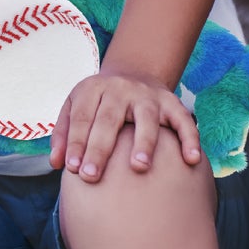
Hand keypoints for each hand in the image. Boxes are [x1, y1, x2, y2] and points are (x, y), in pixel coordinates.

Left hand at [49, 68, 201, 181]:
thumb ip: (64, 134)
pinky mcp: (171, 102)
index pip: (82, 117)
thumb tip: (57, 164)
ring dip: (144, 141)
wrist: (133, 72)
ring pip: (147, 117)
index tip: (73, 170)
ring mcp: (148, 95)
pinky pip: (183, 120)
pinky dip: (189, 138)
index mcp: (94, 89)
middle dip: (100, 148)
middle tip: (92, 176)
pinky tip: (191, 160)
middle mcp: (121, 89)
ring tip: (139, 166)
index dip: (76, 142)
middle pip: (109, 119)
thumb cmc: (99, 102)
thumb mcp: (76, 106)